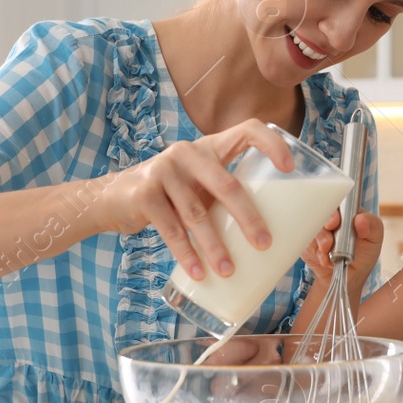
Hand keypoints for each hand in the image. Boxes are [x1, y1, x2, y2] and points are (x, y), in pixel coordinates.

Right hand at [92, 119, 294, 281]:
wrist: (113, 198)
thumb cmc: (170, 195)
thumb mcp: (197, 186)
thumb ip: (223, 195)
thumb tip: (268, 236)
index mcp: (209, 147)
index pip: (247, 130)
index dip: (271, 144)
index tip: (289, 168)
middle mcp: (188, 153)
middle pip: (227, 185)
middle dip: (248, 218)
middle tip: (264, 244)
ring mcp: (164, 170)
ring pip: (198, 214)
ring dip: (215, 247)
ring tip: (229, 270)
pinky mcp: (144, 194)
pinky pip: (171, 229)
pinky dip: (186, 254)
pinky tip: (199, 272)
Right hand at [300, 210, 383, 297]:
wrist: (349, 277)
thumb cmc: (363, 254)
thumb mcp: (374, 239)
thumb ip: (372, 225)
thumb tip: (360, 219)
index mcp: (346, 211)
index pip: (335, 200)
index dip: (332, 210)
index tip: (333, 223)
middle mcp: (330, 218)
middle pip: (319, 213)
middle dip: (322, 231)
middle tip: (327, 245)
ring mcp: (317, 230)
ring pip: (311, 228)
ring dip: (319, 244)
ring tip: (329, 258)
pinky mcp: (308, 242)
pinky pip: (304, 242)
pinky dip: (315, 254)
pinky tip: (325, 262)